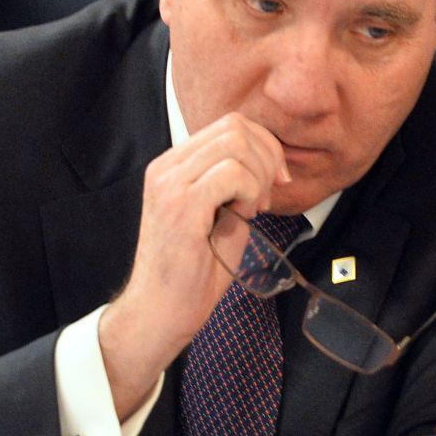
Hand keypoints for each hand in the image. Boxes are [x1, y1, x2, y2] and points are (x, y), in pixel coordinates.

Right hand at [98, 112, 289, 414]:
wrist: (161, 311)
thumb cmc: (192, 271)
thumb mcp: (220, 214)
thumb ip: (236, 183)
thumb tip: (270, 161)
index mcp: (174, 165)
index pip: (230, 125)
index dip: (265, 147)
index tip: (275, 183)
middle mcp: (166, 166)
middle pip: (235, 126)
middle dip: (268, 157)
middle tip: (266, 198)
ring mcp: (169, 183)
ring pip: (236, 144)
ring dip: (259, 176)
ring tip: (252, 209)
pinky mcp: (179, 204)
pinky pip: (233, 173)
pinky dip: (250, 191)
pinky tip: (244, 215)